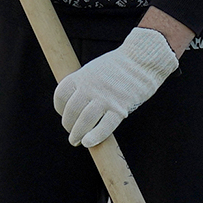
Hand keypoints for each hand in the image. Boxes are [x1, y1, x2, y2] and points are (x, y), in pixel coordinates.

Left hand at [53, 25, 181, 147]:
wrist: (142, 60)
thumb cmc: (119, 66)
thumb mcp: (95, 69)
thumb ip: (84, 84)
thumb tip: (75, 105)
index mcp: (82, 76)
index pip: (60, 95)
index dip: (59, 108)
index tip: (63, 114)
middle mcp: (90, 87)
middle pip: (71, 111)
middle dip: (68, 126)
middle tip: (72, 134)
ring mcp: (105, 97)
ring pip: (84, 121)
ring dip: (77, 134)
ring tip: (77, 141)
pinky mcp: (120, 107)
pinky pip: (105, 126)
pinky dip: (95, 136)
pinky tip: (88, 143)